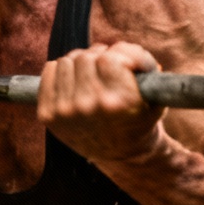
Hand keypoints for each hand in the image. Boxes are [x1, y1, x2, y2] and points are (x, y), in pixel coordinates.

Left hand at [37, 42, 165, 161]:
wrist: (122, 156)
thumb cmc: (140, 119)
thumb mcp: (155, 94)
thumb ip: (143, 64)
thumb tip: (123, 48)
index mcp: (118, 102)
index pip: (109, 58)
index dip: (121, 54)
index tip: (127, 64)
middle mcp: (89, 106)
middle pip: (85, 57)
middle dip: (100, 58)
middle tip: (108, 69)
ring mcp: (65, 111)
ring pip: (66, 61)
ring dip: (80, 63)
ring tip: (92, 76)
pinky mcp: (48, 114)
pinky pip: (49, 70)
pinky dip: (61, 70)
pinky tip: (74, 82)